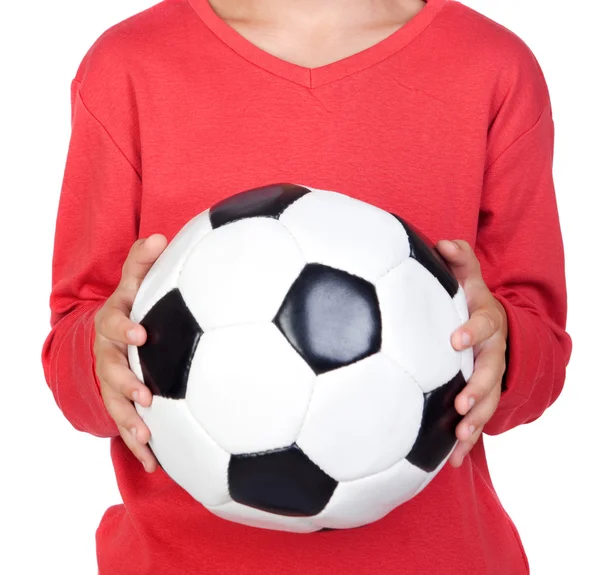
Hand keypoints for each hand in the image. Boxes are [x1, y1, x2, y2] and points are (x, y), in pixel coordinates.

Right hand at [93, 234, 167, 472]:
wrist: (106, 336)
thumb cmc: (130, 306)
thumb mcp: (133, 283)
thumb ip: (143, 262)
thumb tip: (160, 235)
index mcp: (115, 324)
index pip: (116, 323)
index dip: (125, 327)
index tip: (141, 331)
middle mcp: (109, 355)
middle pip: (112, 370)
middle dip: (125, 382)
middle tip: (145, 395)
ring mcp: (111, 382)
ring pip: (116, 404)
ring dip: (130, 421)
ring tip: (147, 438)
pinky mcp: (119, 404)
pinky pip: (126, 426)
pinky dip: (139, 446)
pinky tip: (154, 465)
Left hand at [436, 240, 507, 467]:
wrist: (496, 326)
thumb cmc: (471, 300)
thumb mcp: (468, 278)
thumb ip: (458, 260)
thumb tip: (442, 242)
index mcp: (485, 321)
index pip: (482, 324)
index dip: (471, 332)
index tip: (454, 340)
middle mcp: (492, 351)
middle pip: (490, 371)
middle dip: (478, 388)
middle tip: (461, 404)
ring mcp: (489, 376)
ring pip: (488, 401)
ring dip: (475, 421)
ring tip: (459, 440)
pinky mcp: (482, 395)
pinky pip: (477, 420)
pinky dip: (465, 441)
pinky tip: (451, 462)